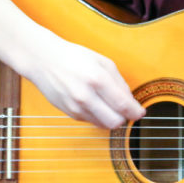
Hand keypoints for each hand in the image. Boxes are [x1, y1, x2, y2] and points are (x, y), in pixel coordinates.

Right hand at [22, 33, 145, 128]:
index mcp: (97, 79)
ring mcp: (75, 107)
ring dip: (111, 118)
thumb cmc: (75, 58)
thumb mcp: (103, 62)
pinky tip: (96, 103)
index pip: (123, 105)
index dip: (135, 112)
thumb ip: (120, 82)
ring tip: (109, 103)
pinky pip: (92, 121)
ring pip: (103, 125)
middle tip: (126, 110)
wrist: (43, 60)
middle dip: (124, 118)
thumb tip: (131, 102)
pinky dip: (99, 116)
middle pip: (115, 122)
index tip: (140, 112)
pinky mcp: (69, 113)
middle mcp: (85, 96)